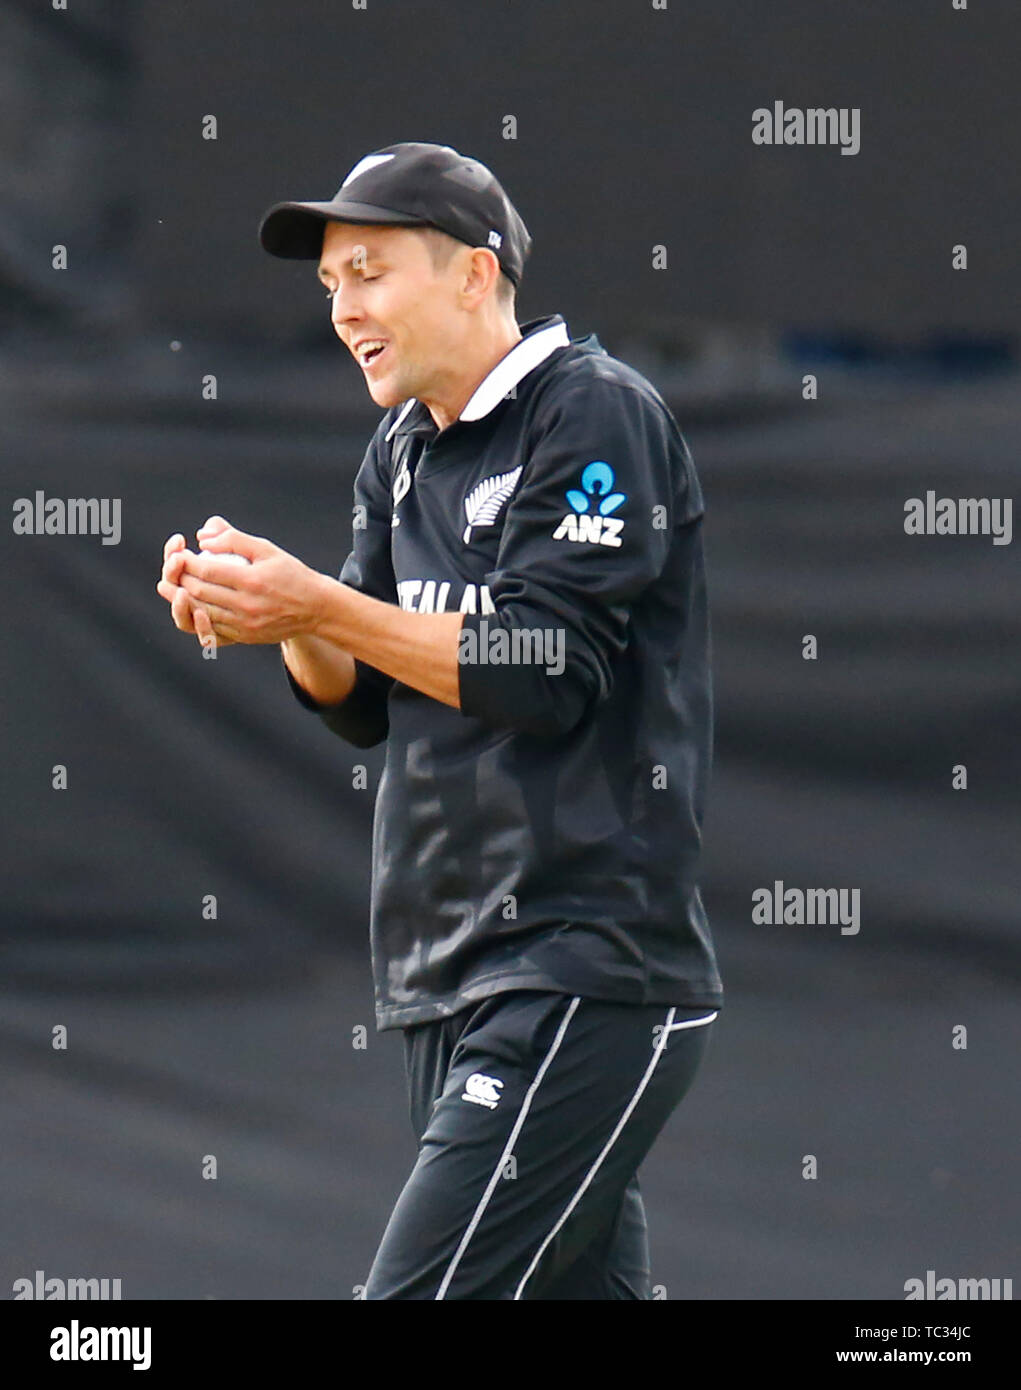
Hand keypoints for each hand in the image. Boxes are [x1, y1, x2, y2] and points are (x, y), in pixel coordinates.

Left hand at [167, 515, 327, 645]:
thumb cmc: (290, 574)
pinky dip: (198, 616)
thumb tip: (203, 538)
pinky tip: (193, 605)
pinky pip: (213, 628)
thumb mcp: (267, 549)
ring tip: (175, 586)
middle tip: (172, 568)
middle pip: (200, 592)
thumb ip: (234, 539)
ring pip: (202, 612)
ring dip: (183, 599)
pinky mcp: (245, 637)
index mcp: (252, 580)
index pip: (207, 570)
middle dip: (181, 578)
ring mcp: (245, 624)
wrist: (315, 608)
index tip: (179, 553)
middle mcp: (247, 605)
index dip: (187, 561)